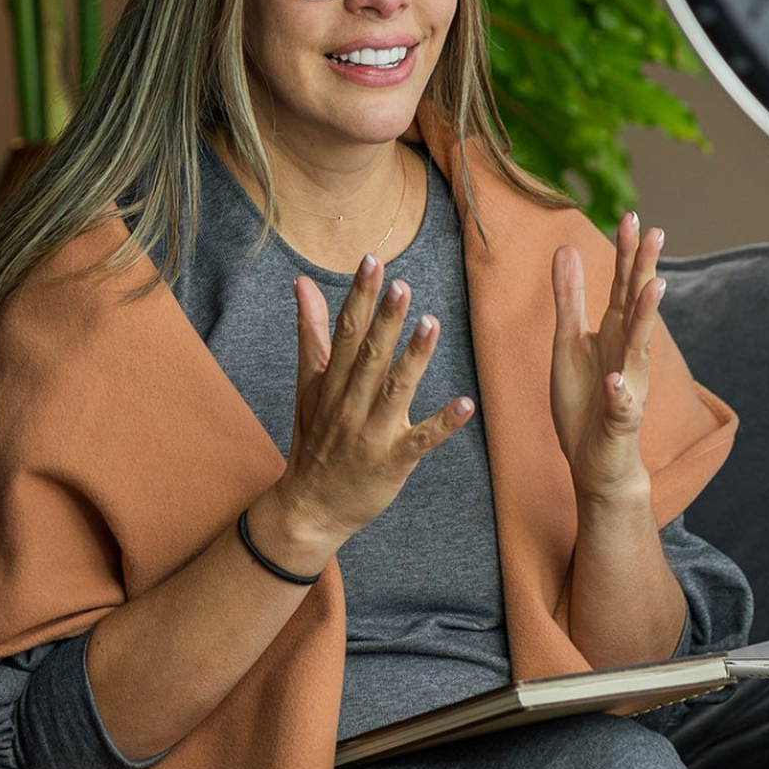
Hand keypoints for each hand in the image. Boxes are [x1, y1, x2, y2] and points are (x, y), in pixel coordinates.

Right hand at [255, 256, 474, 573]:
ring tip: (430, 324)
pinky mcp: (392, 462)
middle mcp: (349, 405)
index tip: (371, 262)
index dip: (359, 297)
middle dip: (385, 322)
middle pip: (368, 357)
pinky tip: (466, 404)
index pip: (345, 333)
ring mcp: (371, 434)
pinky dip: (442, 424)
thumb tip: (302, 283)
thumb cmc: (314, 439)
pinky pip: (420, 441)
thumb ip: (311, 332)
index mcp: (331, 383)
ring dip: (413, 359)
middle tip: (401, 285)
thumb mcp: (308, 385)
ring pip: (394, 392)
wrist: (311, 507)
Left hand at [550, 214, 665, 502]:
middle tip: (655, 232)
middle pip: (636, 305)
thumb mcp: (568, 342)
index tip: (631, 216)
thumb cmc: (584, 401)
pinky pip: (621, 405)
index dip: (626, 253)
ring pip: (639, 348)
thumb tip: (566, 249)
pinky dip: (619, 394)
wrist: (598, 461)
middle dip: (644, 270)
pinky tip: (615, 381)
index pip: (622, 286)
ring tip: (654, 287)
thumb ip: (569, 298)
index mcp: (614, 333)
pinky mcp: (620, 420)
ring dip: (646, 318)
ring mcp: (628, 386)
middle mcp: (628, 353)